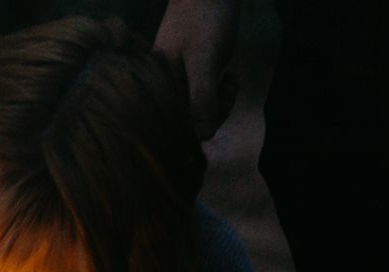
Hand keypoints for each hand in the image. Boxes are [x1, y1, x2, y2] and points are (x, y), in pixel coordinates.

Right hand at [154, 0, 240, 139]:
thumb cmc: (204, 18)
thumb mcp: (205, 59)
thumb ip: (202, 97)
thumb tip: (203, 135)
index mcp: (158, 87)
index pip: (181, 126)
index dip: (206, 121)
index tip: (223, 97)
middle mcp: (160, 89)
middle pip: (188, 122)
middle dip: (215, 110)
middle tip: (230, 86)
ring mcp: (171, 82)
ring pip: (196, 111)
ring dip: (219, 101)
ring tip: (231, 80)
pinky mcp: (183, 76)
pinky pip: (199, 98)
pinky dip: (217, 93)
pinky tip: (228, 77)